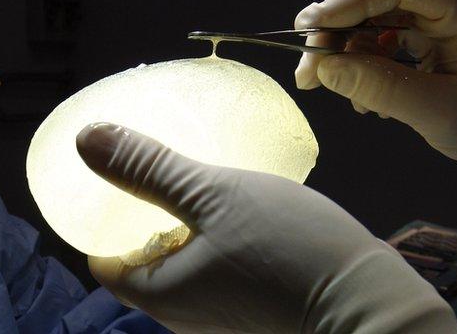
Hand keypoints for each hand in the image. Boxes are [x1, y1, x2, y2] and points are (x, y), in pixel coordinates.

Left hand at [76, 123, 456, 333]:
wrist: (368, 302)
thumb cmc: (290, 250)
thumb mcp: (215, 196)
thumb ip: (151, 170)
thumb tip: (87, 140)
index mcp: (162, 295)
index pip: (106, 259)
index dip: (106, 218)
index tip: (125, 180)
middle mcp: (186, 317)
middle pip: (149, 262)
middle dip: (153, 217)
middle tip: (172, 174)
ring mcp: (224, 317)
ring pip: (190, 265)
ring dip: (193, 227)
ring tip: (212, 187)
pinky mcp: (255, 311)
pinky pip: (223, 272)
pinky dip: (223, 242)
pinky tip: (247, 215)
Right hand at [294, 0, 456, 213]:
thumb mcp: (440, 114)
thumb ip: (380, 88)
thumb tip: (324, 67)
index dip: (349, 1)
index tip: (310, 30)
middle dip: (339, 26)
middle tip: (308, 67)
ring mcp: (446, 5)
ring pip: (377, 9)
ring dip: (346, 44)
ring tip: (328, 83)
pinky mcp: (435, 23)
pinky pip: (386, 26)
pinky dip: (365, 54)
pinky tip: (361, 89)